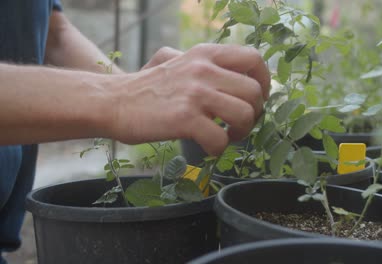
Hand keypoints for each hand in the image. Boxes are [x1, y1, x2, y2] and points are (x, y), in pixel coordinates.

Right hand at [106, 44, 269, 155]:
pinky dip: (218, 149)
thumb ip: (201, 61)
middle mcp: (204, 69)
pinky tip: (207, 147)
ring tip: (227, 136)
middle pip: (254, 92)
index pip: (254, 58)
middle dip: (254, 114)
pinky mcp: (185, 119)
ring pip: (245, 114)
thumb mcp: (174, 59)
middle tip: (238, 124)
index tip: (255, 98)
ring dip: (241, 132)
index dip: (263, 81)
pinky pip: (220, 139)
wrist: (113, 102)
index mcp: (205, 53)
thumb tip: (229, 71)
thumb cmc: (145, 86)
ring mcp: (195, 94)